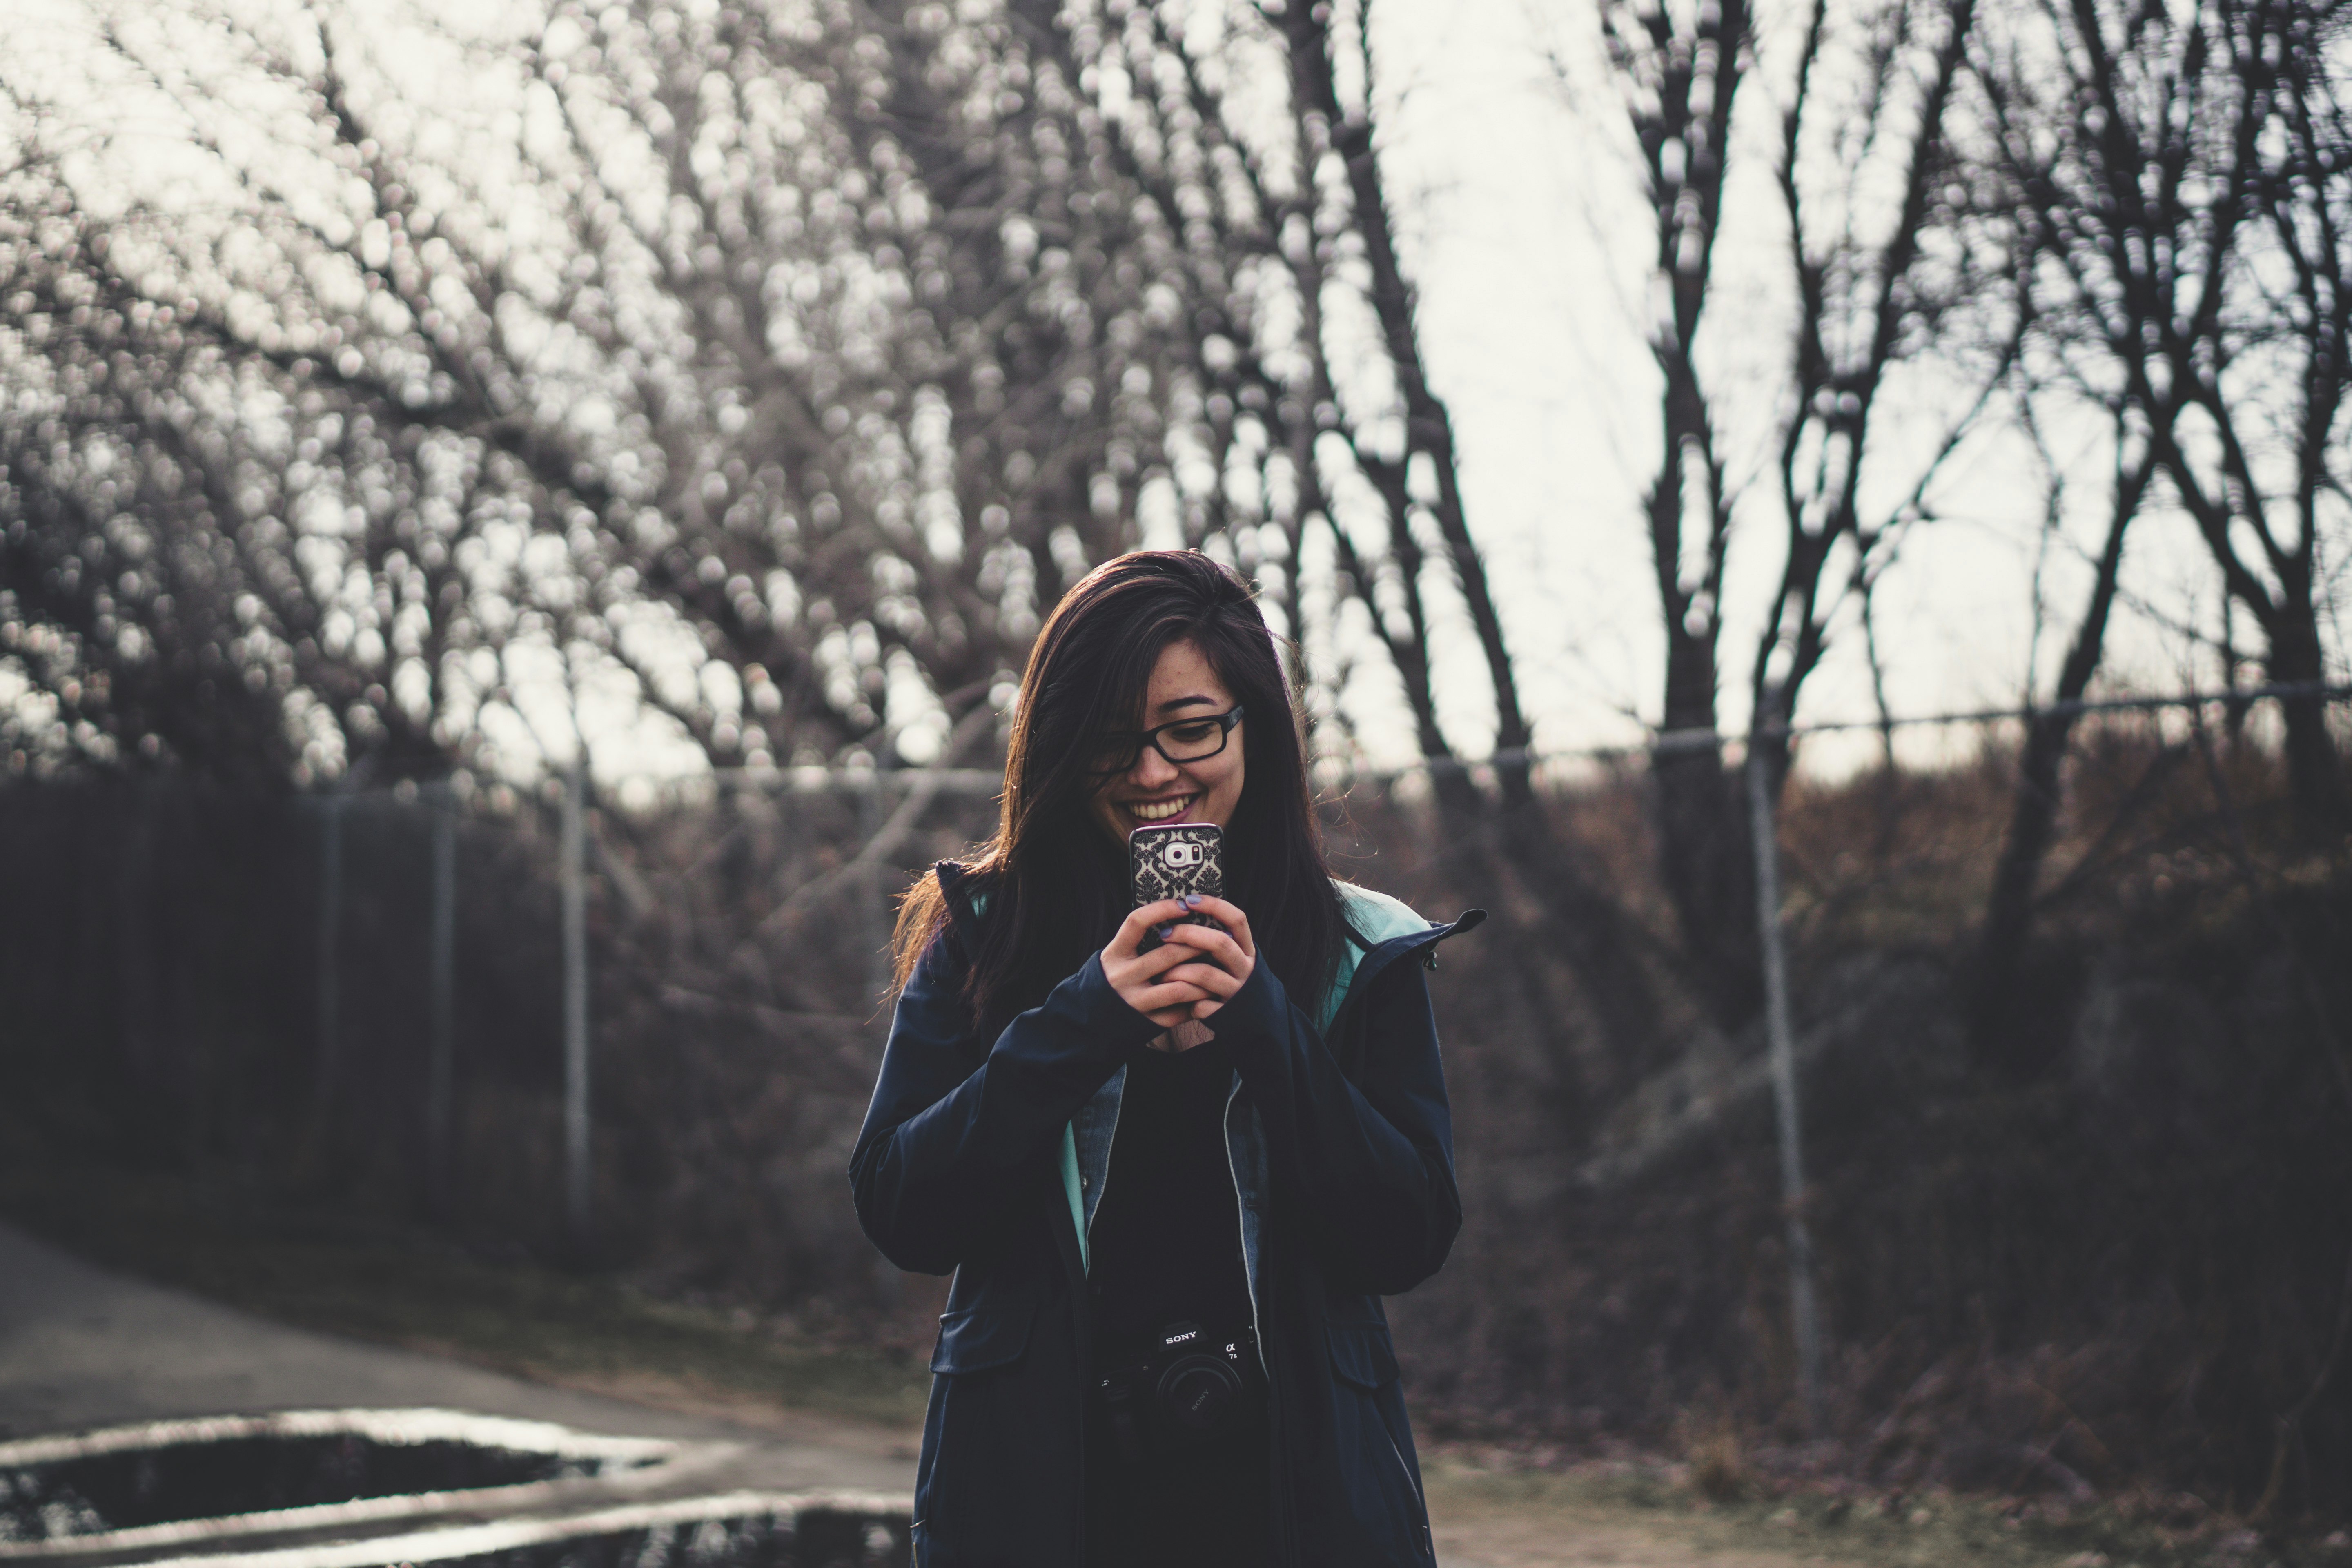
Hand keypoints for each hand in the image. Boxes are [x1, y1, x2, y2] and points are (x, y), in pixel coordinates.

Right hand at [1104, 898, 1220, 1029]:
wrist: (1093, 1019)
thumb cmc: (1116, 978)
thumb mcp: (1118, 955)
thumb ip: (1139, 941)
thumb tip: (1178, 915)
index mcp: (1114, 954)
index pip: (1136, 922)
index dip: (1162, 909)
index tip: (1184, 905)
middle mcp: (1123, 977)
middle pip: (1168, 955)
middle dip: (1196, 945)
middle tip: (1215, 939)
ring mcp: (1135, 1002)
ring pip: (1179, 988)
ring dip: (1202, 978)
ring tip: (1216, 969)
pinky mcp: (1147, 1022)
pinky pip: (1179, 1012)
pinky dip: (1195, 1003)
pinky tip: (1205, 994)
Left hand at [1155, 894, 1254, 1025]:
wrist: (1252, 1021)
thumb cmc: (1230, 980)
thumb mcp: (1233, 958)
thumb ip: (1217, 941)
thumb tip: (1184, 914)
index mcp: (1247, 950)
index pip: (1237, 920)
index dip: (1214, 906)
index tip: (1189, 900)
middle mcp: (1245, 969)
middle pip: (1220, 943)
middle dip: (1189, 934)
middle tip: (1165, 933)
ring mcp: (1236, 991)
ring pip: (1204, 974)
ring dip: (1178, 970)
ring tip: (1160, 971)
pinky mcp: (1224, 1013)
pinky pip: (1199, 1004)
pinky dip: (1184, 999)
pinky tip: (1174, 999)